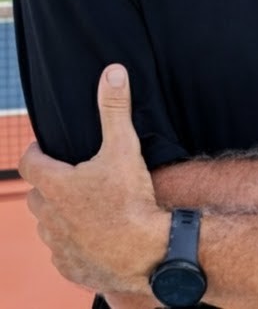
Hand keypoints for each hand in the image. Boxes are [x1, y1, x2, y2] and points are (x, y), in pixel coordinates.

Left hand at [19, 65, 169, 294]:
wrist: (145, 253)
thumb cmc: (131, 200)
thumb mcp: (124, 147)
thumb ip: (115, 108)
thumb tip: (113, 72)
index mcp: (55, 186)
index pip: (29, 163)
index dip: (34, 152)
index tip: (43, 148)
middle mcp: (48, 216)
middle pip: (36, 196)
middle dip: (48, 185)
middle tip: (70, 177)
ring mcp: (57, 245)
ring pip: (47, 226)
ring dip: (58, 216)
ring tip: (83, 207)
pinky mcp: (69, 268)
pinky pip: (62, 254)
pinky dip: (72, 244)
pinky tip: (92, 238)